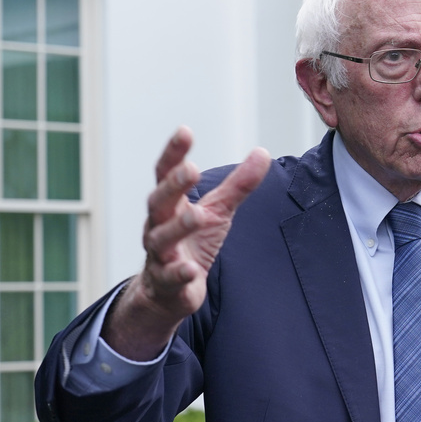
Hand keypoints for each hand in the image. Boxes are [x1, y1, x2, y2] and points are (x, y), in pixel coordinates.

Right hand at [103, 127, 270, 359]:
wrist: (168, 291)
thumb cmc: (192, 242)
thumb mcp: (218, 211)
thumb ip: (238, 185)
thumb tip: (262, 152)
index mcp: (170, 204)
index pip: (166, 173)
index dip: (173, 153)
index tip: (185, 131)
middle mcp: (158, 225)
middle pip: (159, 202)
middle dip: (173, 186)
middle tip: (190, 169)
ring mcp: (159, 254)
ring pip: (162, 239)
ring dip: (179, 226)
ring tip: (198, 215)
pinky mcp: (166, 282)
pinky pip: (170, 277)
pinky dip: (180, 272)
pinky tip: (191, 270)